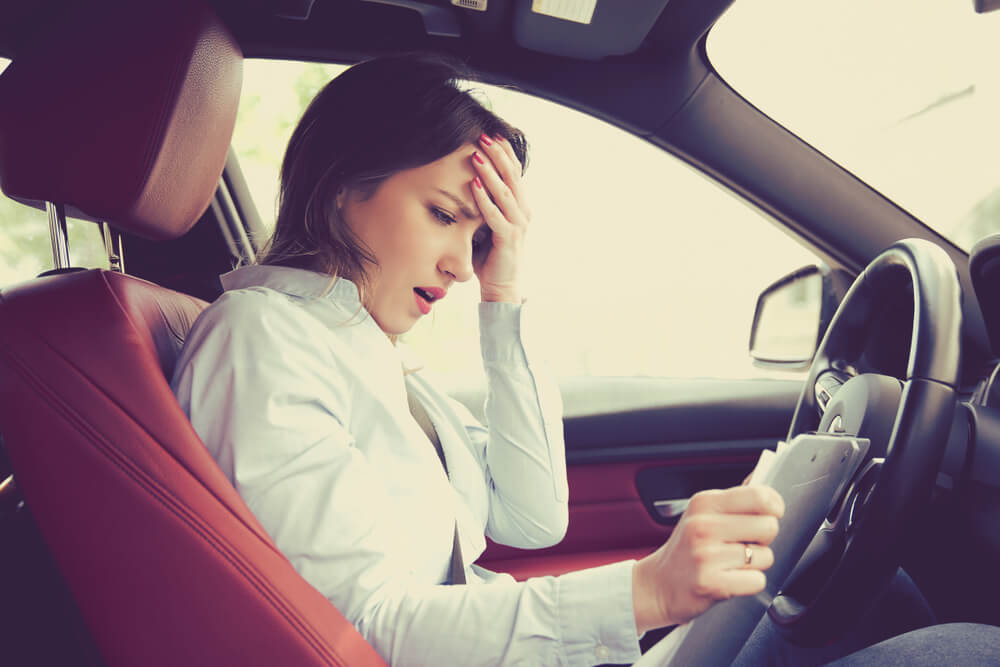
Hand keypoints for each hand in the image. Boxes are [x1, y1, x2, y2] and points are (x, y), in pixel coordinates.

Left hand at [468, 133, 529, 303]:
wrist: (501, 286)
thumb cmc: (490, 255)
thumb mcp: (487, 224)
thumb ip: (483, 205)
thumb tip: (465, 183)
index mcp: (520, 206)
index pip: (514, 173)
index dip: (504, 152)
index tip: (491, 133)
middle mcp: (523, 213)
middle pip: (512, 177)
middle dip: (498, 155)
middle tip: (484, 136)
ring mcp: (518, 226)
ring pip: (505, 193)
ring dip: (490, 172)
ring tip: (478, 155)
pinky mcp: (508, 239)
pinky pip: (496, 216)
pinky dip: (485, 200)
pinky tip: (475, 186)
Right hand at [632, 485, 784, 633]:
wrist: (658, 584)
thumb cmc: (686, 548)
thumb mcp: (702, 514)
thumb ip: (733, 498)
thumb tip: (761, 475)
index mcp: (704, 502)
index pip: (760, 496)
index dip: (774, 507)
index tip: (769, 515)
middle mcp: (703, 525)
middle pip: (769, 526)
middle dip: (763, 539)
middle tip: (743, 544)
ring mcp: (706, 555)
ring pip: (766, 556)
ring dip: (755, 564)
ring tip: (732, 563)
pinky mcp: (711, 583)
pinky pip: (757, 581)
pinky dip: (749, 584)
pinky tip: (730, 579)